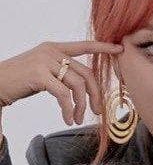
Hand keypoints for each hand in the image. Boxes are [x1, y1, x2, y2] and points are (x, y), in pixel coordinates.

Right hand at [0, 40, 122, 124]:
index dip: (102, 47)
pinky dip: (68, 110)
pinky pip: (64, 95)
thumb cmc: (22, 81)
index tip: (119, 49)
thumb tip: (85, 87)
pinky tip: (67, 119)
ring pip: (78, 86)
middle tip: (97, 112)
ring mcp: (45, 61)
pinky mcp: (39, 73)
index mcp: (55, 48)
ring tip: (76, 118)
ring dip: (80, 106)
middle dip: (95, 95)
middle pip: (87, 74)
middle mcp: (51, 51)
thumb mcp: (46, 72)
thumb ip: (64, 73)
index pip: (84, 45)